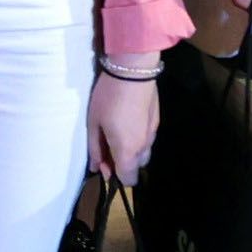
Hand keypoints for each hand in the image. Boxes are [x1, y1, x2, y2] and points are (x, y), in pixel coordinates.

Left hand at [88, 68, 160, 189]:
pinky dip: (137, 137)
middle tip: (107, 144)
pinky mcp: (157, 121)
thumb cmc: (108, 98)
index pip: (128, 180)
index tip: (103, 162)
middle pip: (136, 167)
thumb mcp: (94, 124)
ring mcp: (153, 134)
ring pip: (143, 153)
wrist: (133, 71)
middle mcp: (144, 147)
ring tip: (117, 131)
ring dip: (131, 150)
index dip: (115, 176)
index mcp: (128, 152)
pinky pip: (147, 139)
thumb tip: (96, 167)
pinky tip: (127, 121)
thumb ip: (95, 149)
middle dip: (122, 162)